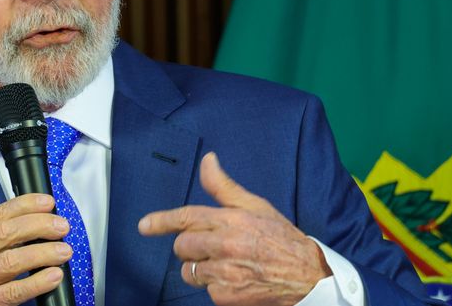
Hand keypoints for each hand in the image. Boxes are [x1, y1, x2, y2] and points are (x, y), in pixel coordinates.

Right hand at [0, 193, 72, 305]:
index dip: (25, 205)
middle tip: (61, 227)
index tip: (47, 203)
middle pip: (4, 234)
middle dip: (38, 225)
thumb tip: (39, 221)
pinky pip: (14, 291)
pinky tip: (53, 275)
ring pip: (10, 261)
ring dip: (42, 253)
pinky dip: (37, 282)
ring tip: (64, 251)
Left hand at [138, 152, 330, 305]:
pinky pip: (205, 289)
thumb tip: (207, 160)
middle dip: (189, 246)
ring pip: (189, 270)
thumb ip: (223, 186)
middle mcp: (226, 246)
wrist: (308, 275)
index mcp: (230, 220)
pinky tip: (234, 278)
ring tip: (224, 263)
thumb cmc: (280, 238)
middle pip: (182, 246)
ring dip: (200, 267)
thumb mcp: (254, 205)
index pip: (186, 218)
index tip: (144, 225)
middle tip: (210, 246)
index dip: (161, 221)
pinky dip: (215, 285)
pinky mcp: (227, 296)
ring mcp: (226, 273)